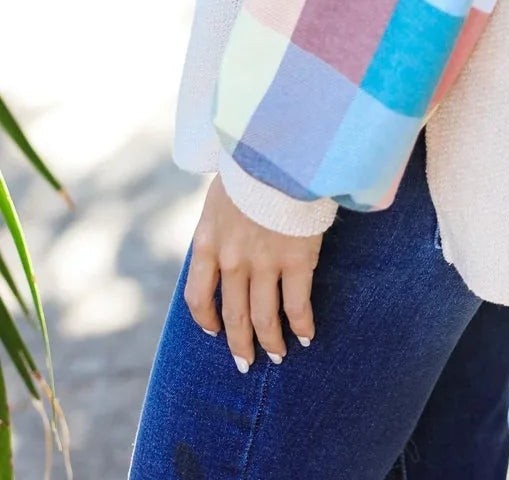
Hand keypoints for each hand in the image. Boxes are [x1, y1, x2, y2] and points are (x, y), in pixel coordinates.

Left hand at [184, 174, 324, 370]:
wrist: (280, 148)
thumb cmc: (253, 162)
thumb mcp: (223, 191)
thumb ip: (222, 218)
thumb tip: (227, 228)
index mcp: (207, 241)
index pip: (198, 296)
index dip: (207, 320)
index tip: (215, 332)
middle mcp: (231, 259)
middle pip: (233, 316)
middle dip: (240, 343)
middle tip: (246, 362)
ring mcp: (264, 262)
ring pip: (265, 318)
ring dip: (272, 341)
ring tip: (279, 354)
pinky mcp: (297, 259)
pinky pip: (297, 304)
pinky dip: (302, 324)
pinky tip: (307, 335)